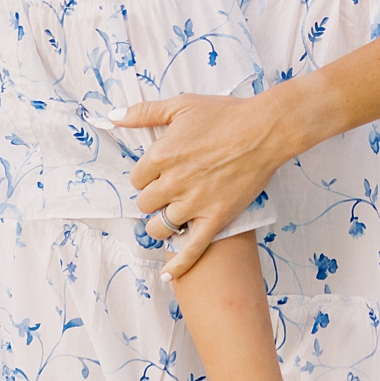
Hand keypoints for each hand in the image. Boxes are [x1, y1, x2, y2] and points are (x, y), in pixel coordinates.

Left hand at [117, 90, 295, 274]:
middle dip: (154, 198)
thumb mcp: (180, 105)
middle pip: (145, 203)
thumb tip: (112, 115)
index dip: (147, 176)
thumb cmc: (225, 114)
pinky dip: (178, 264)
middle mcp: (174, 182)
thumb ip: (143, 112)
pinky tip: (168, 275)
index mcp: (162, 155)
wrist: (266, 130)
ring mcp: (194, 203)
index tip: (160, 172)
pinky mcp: (216, 218)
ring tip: (171, 216)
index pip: (136, 178)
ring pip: (160, 227)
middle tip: (169, 191)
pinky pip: (192, 248)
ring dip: (161, 223)